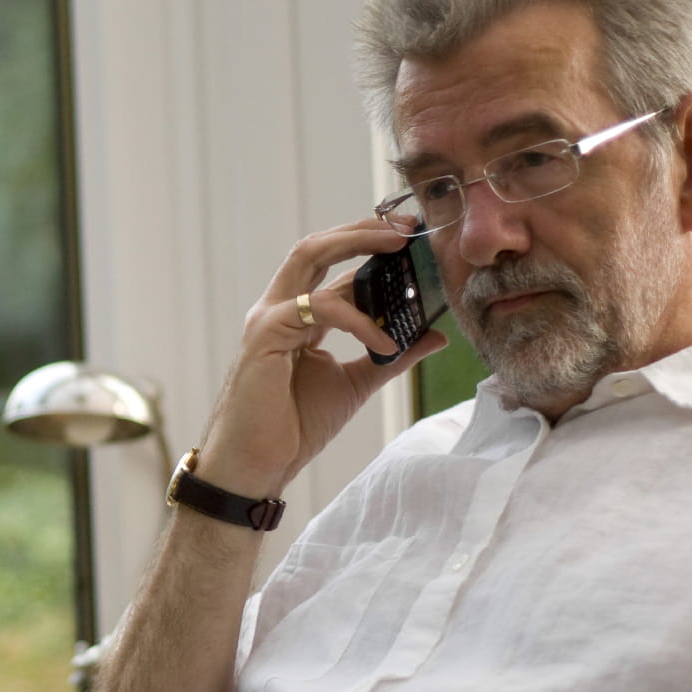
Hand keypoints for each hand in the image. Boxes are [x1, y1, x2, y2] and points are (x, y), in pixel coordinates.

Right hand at [195, 221, 448, 498]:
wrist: (257, 466)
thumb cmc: (294, 427)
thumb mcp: (355, 384)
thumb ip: (390, 357)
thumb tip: (435, 336)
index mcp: (297, 318)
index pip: (335, 271)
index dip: (372, 252)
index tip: (413, 241)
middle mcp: (280, 309)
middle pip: (317, 247)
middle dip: (362, 230)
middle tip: (407, 226)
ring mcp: (269, 317)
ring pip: (309, 256)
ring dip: (355, 244)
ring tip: (398, 247)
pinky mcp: (265, 334)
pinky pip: (317, 307)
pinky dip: (356, 319)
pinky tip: (384, 337)